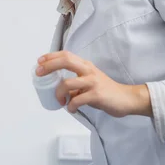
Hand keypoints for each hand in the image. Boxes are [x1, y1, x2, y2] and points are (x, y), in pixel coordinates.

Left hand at [35, 51, 152, 117]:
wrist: (125, 99)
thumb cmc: (105, 91)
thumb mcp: (89, 82)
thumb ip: (74, 83)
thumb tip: (57, 89)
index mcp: (86, 65)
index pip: (66, 55)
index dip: (51, 56)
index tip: (39, 61)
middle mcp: (89, 70)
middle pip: (66, 61)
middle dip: (49, 66)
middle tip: (39, 74)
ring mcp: (93, 82)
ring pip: (68, 83)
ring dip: (59, 93)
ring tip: (59, 101)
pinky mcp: (96, 95)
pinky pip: (77, 100)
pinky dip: (70, 106)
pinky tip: (71, 109)